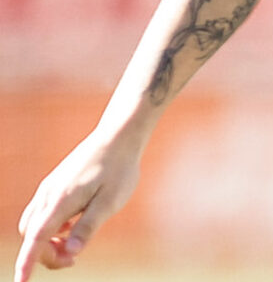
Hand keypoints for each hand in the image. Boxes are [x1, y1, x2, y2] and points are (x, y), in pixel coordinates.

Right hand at [14, 134, 142, 281]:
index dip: (26, 263)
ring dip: (47, 241)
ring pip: (34, 225)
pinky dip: (51, 228)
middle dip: (45, 254)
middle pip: (32, 236)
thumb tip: (71, 252)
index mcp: (60, 202)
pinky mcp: (55, 184)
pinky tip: (72, 228)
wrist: (118, 136)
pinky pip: (43, 213)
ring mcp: (50, 189)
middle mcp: (48, 195)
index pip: (35, 240)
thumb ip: (89, 226)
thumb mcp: (110, 202)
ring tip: (74, 246)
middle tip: (73, 260)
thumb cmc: (119, 169)